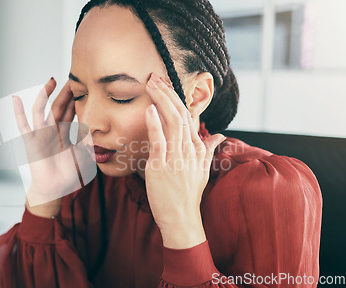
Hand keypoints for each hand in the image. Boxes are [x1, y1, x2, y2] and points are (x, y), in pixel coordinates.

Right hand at [12, 77, 84, 217]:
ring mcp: (40, 135)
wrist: (55, 189)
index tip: (81, 87)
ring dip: (45, 96)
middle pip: (58, 107)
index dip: (75, 100)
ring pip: (42, 111)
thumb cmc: (68, 174)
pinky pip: (23, 126)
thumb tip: (94, 129)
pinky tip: (15, 99)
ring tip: (51, 81)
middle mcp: (52, 131)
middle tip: (70, 79)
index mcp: (65, 134)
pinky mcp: (31, 142)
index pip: (70, 112)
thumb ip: (88, 142)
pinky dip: (19, 113)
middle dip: (64, 94)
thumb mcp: (83, 155)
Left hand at [144, 72, 225, 248]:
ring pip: (171, 122)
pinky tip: (149, 109)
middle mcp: (189, 150)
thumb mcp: (202, 170)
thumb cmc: (189, 194)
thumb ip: (208, 150)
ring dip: (161, 100)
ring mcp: (176, 158)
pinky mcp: (162, 167)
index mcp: (196, 148)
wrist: (182, 218)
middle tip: (154, 77)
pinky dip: (154, 124)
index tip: (164, 83)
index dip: (176, 97)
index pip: (187, 116)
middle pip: (180, 114)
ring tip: (151, 84)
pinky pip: (159, 141)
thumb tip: (218, 136)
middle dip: (167, 93)